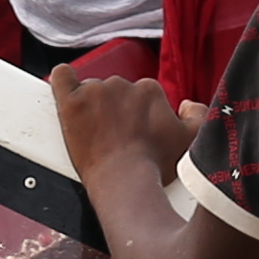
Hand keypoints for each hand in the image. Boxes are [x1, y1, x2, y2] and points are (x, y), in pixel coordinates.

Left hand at [49, 71, 205, 193]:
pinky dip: (63, 81)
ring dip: (93, 105)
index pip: (140, 94)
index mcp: (150, 90)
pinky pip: (61, 77)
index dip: (138, 114)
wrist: (124, 181)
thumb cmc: (155, 165)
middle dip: (115, 109)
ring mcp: (94, 92)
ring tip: (96, 132)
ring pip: (92, 89)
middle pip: (115, 90)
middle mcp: (122, 84)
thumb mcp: (192, 140)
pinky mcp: (70, 102)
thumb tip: (188, 104)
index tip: (135, 131)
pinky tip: (67, 90)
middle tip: (116, 135)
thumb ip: (197, 115)